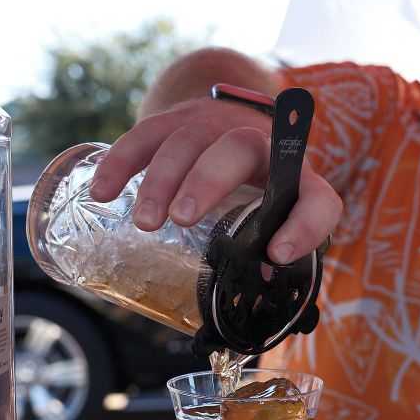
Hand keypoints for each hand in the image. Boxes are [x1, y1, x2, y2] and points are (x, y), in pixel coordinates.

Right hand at [89, 97, 341, 264]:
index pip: (316, 198)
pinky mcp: (175, 121)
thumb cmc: (259, 192)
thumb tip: (251, 298)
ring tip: (146, 222)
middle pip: (237, 147)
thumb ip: (265, 255)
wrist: (234, 123)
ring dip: (161, 179)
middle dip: (207, 181)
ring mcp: (213, 127)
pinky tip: (102, 192)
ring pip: (187, 140)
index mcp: (296, 178)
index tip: (277, 254)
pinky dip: (120, 162)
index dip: (305, 225)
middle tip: (182, 220)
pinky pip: (145, 135)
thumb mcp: (273, 218)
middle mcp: (258, 145)